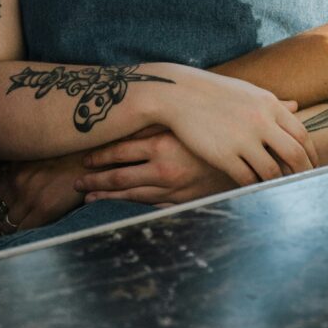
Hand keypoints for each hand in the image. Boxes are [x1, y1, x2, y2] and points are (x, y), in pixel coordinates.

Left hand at [0, 153, 84, 238]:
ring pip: (9, 224)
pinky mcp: (44, 208)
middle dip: (0, 222)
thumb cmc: (65, 160)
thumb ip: (18, 171)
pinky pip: (24, 230)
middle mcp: (17, 181)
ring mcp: (29, 196)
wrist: (89, 162)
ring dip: (13, 229)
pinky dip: (25, 235)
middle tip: (7, 228)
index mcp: (14, 169)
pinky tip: (31, 234)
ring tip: (20, 233)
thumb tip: (3, 187)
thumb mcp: (35, 160)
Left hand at [75, 127, 234, 205]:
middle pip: (119, 178)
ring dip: (108, 198)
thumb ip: (159, 121)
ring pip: (131, 197)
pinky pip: (151, 208)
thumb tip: (130, 117)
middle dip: (95, 181)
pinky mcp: (182, 202)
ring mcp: (172, 190)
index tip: (85, 160)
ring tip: (89, 198)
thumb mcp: (186, 121)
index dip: (99, 157)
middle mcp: (163, 170)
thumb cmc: (217, 129)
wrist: (250, 155)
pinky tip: (121, 210)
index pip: (120, 153)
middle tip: (77, 182)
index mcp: (162, 146)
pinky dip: (132, 209)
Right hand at [166, 69, 317, 185]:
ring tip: (281, 190)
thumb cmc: (215, 92)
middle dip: (304, 173)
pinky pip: (247, 178)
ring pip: (273, 171)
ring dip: (279, 183)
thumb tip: (297, 107)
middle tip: (307, 185)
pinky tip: (255, 188)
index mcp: (269, 104)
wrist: (179, 93)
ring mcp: (243, 139)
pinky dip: (254, 186)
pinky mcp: (224, 155)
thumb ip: (274, 103)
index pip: (302, 134)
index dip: (311, 154)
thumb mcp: (249, 92)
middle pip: (294, 154)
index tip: (313, 166)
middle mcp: (261, 121)